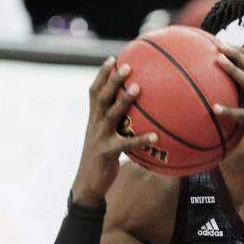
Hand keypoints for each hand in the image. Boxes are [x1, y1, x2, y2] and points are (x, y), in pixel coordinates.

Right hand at [70, 57, 157, 207]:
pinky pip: (126, 144)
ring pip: (111, 114)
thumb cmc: (101, 161)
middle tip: (126, 66)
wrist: (87, 185)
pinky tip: (155, 136)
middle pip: (101, 96)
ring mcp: (100, 137)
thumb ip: (117, 127)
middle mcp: (94, 124)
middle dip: (112, 80)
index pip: (94, 91)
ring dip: (124, 100)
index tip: (112, 58)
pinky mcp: (107, 153)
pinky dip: (140, 139)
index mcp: (93, 119)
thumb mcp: (105, 139)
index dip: (101, 75)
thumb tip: (140, 118)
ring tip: (138, 88)